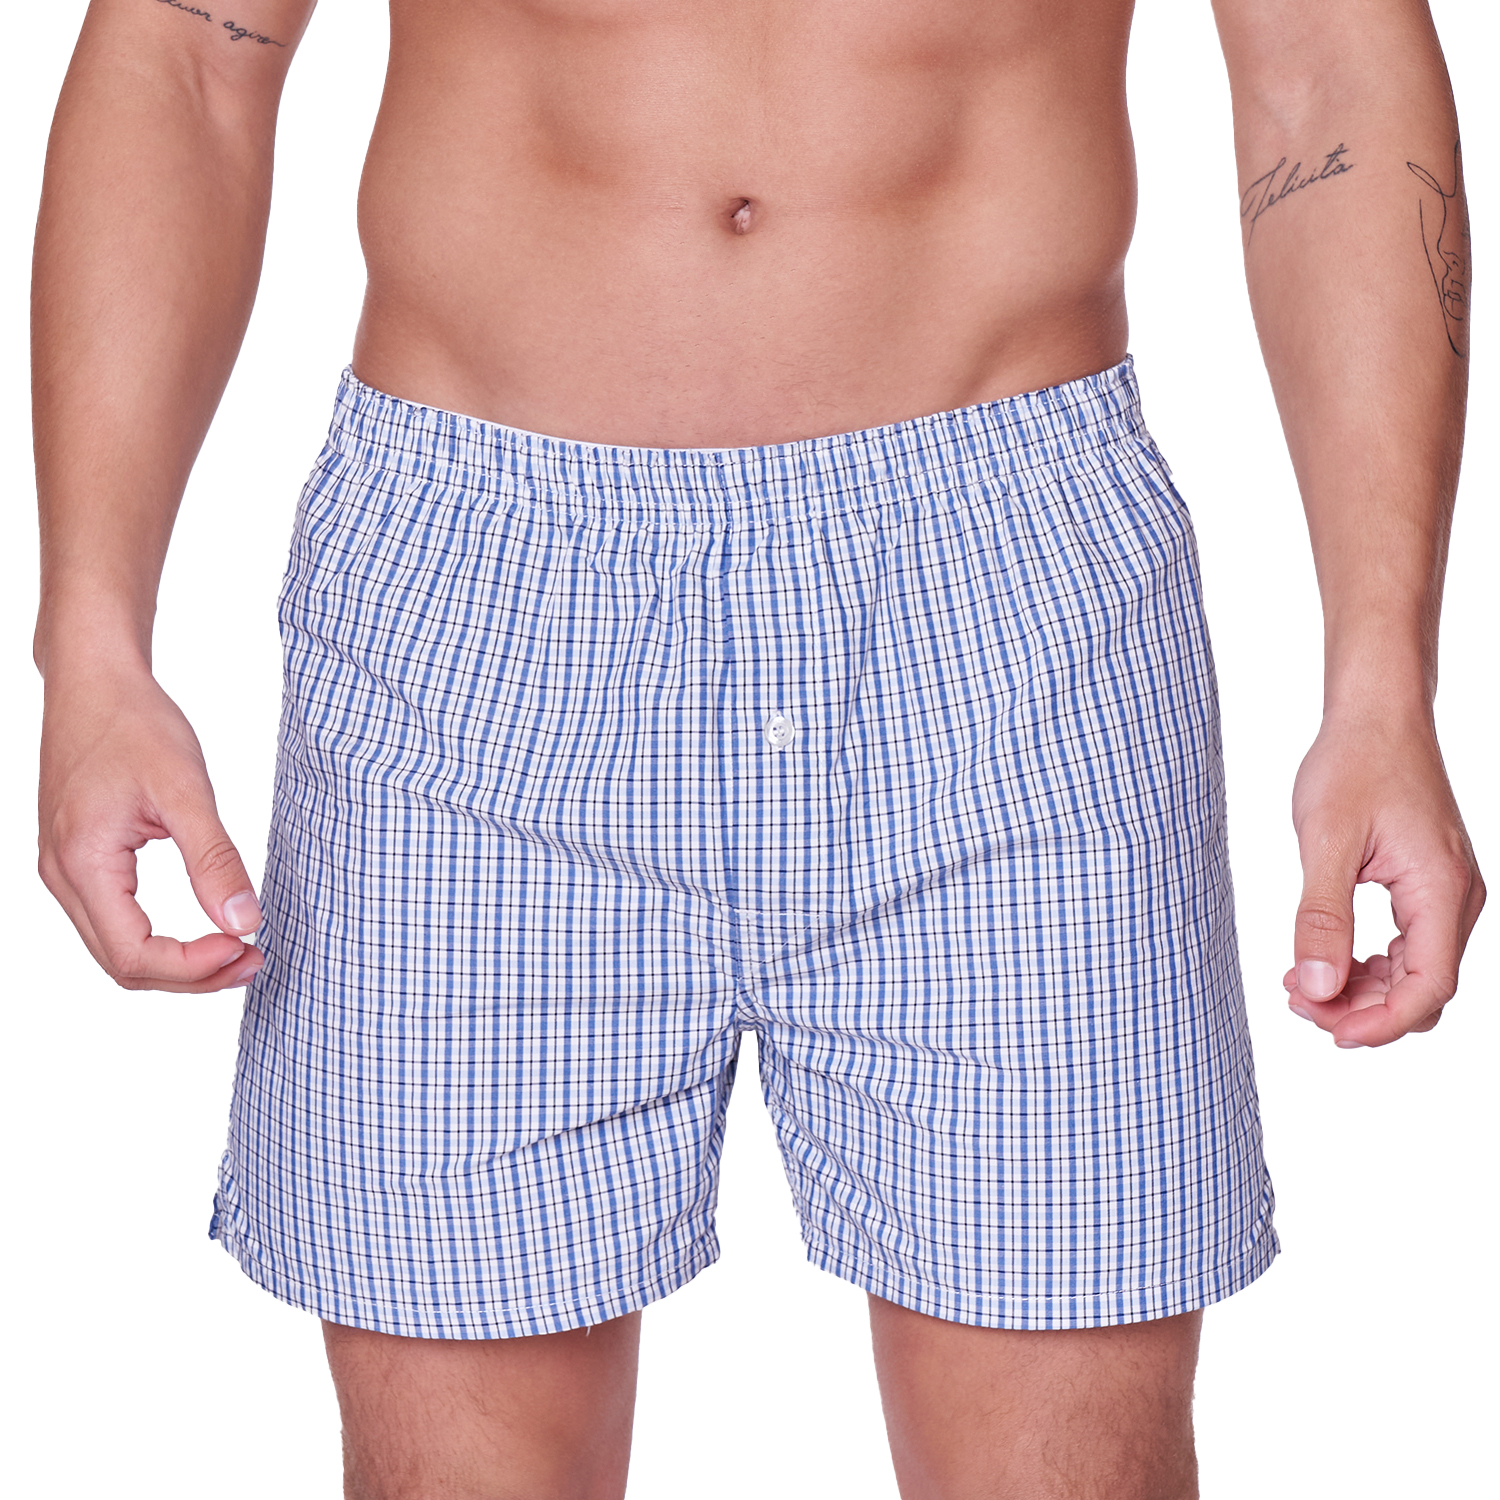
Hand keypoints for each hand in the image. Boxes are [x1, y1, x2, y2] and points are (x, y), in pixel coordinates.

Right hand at [38, 660, 264, 992]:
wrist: (94, 682)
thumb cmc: (134, 723)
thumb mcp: (185, 789)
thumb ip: (214, 858)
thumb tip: (244, 922)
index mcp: (82, 863)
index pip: (134, 955)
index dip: (194, 967)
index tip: (247, 947)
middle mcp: (62, 876)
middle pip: (123, 965)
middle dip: (192, 975)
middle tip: (254, 959)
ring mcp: (65, 871)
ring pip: (117, 950)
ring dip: (178, 961)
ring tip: (237, 948)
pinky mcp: (79, 861)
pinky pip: (114, 923)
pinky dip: (160, 938)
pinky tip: (205, 927)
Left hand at [1284, 708, 1484, 1046]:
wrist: (1376, 717)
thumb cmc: (1354, 764)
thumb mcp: (1325, 840)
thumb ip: (1321, 916)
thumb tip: (1317, 986)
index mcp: (1440, 890)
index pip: (1428, 987)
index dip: (1380, 1022)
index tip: (1327, 1029)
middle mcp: (1455, 899)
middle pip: (1422, 989)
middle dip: (1362, 1009)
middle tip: (1296, 1000)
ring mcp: (1445, 895)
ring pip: (1413, 973)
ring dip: (1361, 990)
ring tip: (1300, 983)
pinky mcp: (1427, 888)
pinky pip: (1407, 948)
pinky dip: (1366, 965)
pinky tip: (1321, 960)